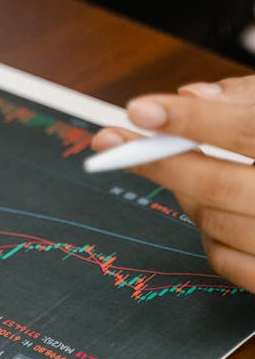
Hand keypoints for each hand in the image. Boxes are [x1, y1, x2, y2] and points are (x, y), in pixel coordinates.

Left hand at [91, 76, 254, 291]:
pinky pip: (224, 261)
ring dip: (186, 194)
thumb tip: (192, 97)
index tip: (142, 109)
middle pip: (221, 184)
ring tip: (189, 170)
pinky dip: (207, 233)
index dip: (192, 120)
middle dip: (162, 162)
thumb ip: (250, 99)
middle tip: (117, 142)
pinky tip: (215, 210)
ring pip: (215, 222)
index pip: (250, 130)